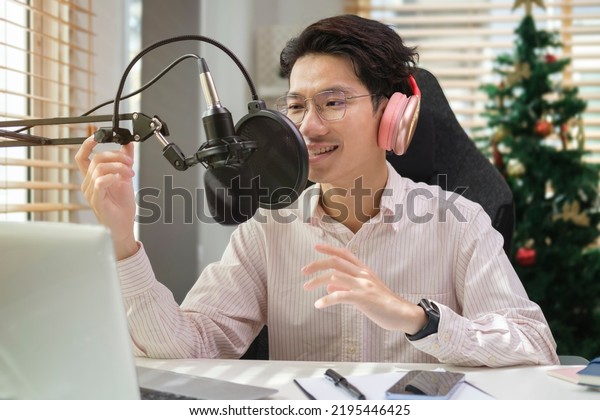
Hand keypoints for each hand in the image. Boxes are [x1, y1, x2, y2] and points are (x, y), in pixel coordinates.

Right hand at [75, 136, 137, 259]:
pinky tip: (121, 179)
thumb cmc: (121, 205)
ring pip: (100, 168)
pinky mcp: (97, 199)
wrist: (124, 225)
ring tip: (130, 172)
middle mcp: (88, 183)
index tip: (97, 135)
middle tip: (129, 161)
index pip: (82, 156)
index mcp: (92, 176)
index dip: (87, 144)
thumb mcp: (125, 177)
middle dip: (116, 155)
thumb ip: (125, 159)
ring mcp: (91, 191)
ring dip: (119, 166)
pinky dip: (112, 176)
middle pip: (96, 158)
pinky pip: (100, 182)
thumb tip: (128, 143)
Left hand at [302, 243, 426, 333]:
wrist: (402, 314)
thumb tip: (328, 285)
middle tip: (303, 271)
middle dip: (317, 264)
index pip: (344, 254)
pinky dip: (326, 299)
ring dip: (317, 281)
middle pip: (335, 262)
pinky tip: (318, 304)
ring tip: (306, 287)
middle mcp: (363, 274)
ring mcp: (363, 285)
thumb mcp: (365, 291)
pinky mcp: (363, 298)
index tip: (316, 247)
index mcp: (364, 270)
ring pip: (334, 276)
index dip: (330, 249)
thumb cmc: (384, 304)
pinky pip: (340, 295)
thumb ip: (347, 286)